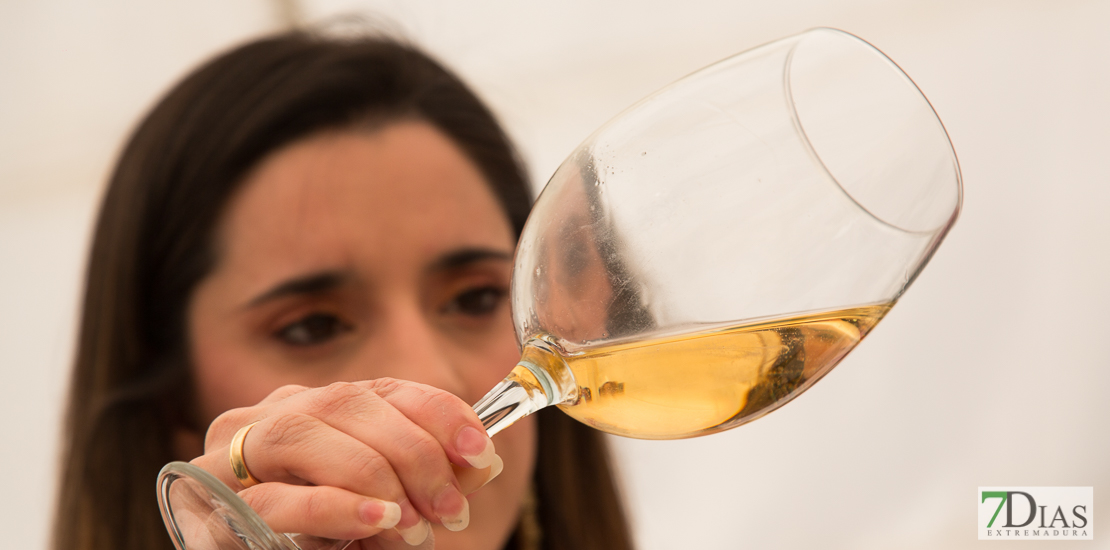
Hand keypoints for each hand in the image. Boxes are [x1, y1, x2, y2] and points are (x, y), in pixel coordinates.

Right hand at [189, 379, 502, 546]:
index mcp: (317, 408)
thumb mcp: (392, 507)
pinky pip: (272, 498)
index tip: (482, 453)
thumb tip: (482, 461)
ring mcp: (230, 460)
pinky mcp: (212, 512)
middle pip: (345, 404)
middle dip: (412, 452)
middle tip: (451, 508)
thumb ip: (431, 481)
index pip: (385, 390)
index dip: (438, 414)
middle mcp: (271, 417)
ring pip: (301, 436)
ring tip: (415, 523)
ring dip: (372, 477)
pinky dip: (333, 506)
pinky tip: (376, 518)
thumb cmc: (334, 543)